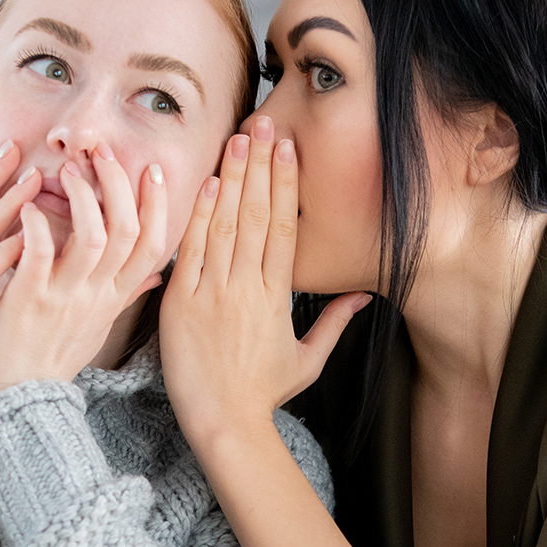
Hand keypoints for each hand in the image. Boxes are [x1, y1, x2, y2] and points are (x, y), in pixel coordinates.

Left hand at [0, 143, 168, 402]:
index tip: (151, 171)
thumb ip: (125, 295)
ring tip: (67, 169)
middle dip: (119, 184)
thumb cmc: (54, 357)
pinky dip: (38, 224)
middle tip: (102, 152)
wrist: (16, 394)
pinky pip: (41, 254)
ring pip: (94, 236)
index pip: (154, 245)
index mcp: (114, 297)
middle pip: (129, 230)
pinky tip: (28, 206)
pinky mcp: (31, 300)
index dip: (159, 205)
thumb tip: (156, 277)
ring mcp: (66, 297)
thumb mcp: (99, 326)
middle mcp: (98, 295)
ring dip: (83, 195)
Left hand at [159, 117, 369, 448]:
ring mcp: (214, 293)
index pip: (285, 228)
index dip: (286, 185)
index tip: (288, 150)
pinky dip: (197, 216)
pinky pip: (191, 251)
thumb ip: (335, 323)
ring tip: (238, 139)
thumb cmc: (263, 394)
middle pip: (258, 215)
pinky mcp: (182, 304)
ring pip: (225, 224)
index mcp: (279, 297)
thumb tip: (364, 296)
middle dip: (261, 165)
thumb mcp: (308, 360)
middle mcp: (248, 288)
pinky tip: (204, 183)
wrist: (223, 422)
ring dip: (232, 178)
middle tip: (265, 123)